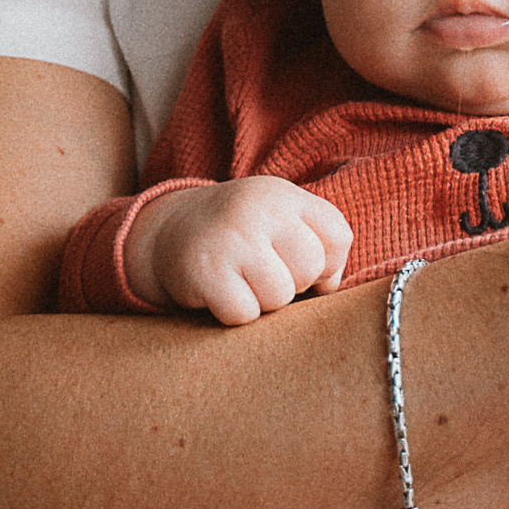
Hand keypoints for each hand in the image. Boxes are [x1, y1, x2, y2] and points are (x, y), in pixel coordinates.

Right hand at [128, 176, 353, 323]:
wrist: (170, 231)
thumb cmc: (242, 232)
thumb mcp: (281, 217)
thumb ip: (320, 241)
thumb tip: (329, 287)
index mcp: (283, 194)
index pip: (338, 237)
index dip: (327, 262)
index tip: (296, 261)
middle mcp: (258, 209)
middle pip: (311, 268)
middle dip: (294, 282)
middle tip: (263, 271)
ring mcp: (231, 239)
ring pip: (280, 296)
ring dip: (263, 301)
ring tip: (241, 279)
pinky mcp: (206, 272)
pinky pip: (245, 314)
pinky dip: (235, 313)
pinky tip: (221, 291)